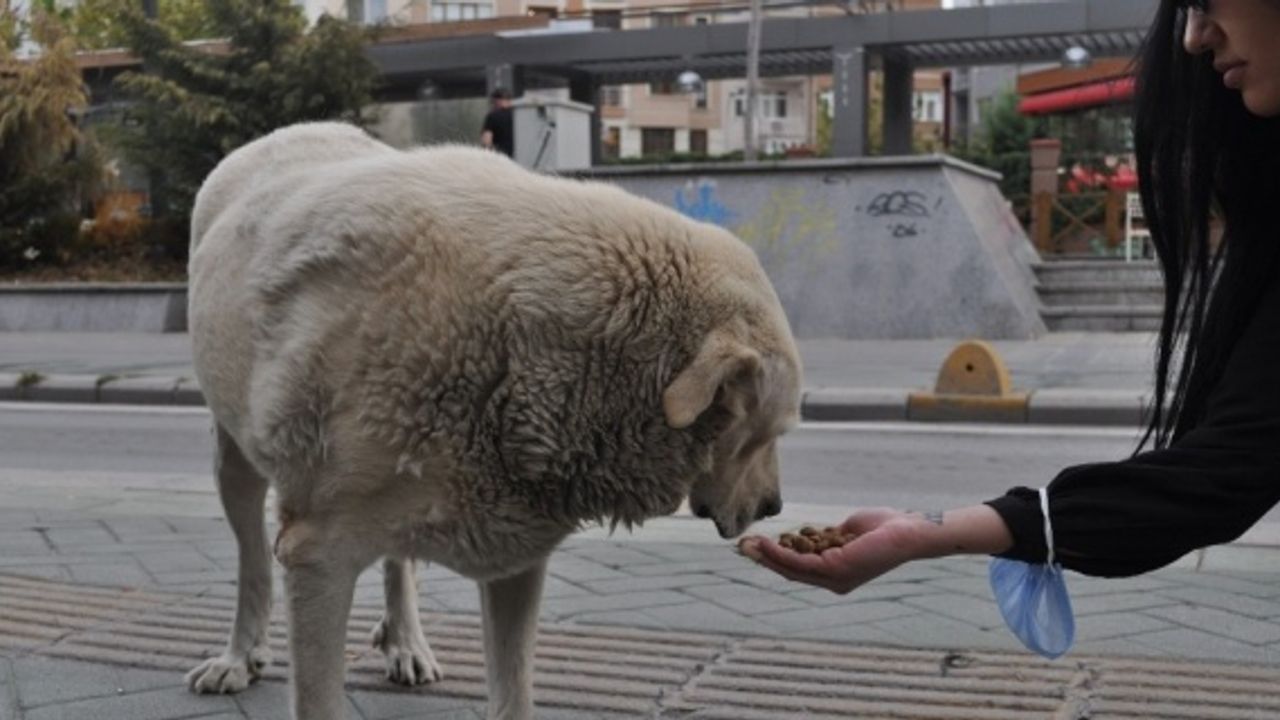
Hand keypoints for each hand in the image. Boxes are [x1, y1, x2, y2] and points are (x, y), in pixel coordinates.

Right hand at [738, 508, 926, 594]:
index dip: (775, 559)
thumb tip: (810, 535)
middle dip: (764, 560)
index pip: (799, 570)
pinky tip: (766, 543)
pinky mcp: (835, 569)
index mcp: (836, 574)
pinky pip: (800, 563)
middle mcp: (834, 582)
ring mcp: (834, 578)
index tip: (755, 545)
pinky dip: (779, 554)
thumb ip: (827, 537)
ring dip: (766, 557)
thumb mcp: (847, 532)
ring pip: (791, 569)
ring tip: (748, 544)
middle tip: (742, 547)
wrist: (908, 531)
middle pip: (790, 573)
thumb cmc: (885, 528)